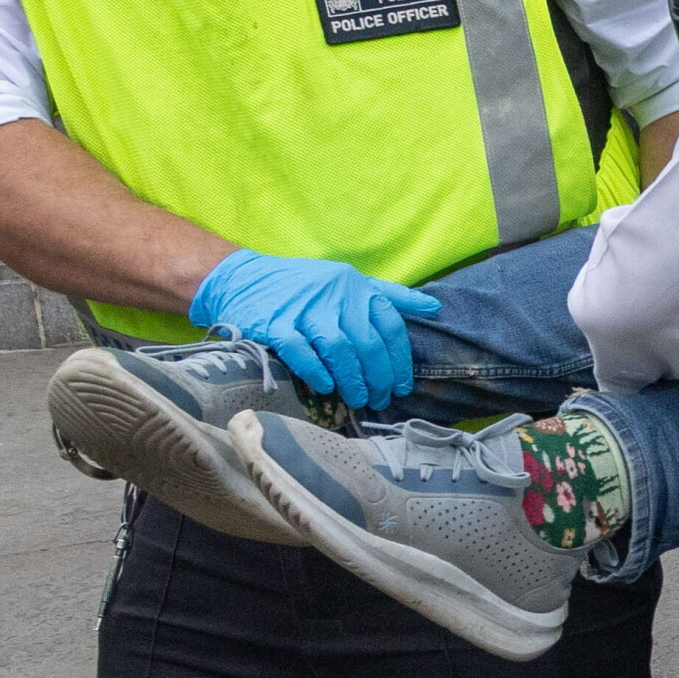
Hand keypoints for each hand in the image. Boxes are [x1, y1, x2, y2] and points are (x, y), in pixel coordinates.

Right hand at [190, 249, 443, 409]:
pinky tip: (326, 388)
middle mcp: (333, 295)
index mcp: (355, 286)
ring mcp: (303, 309)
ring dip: (352, 379)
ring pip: (338, 348)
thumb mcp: (350, 281)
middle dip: (378, 376)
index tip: (402, 385)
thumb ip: (390, 296)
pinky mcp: (274, 323)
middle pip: (366, 342)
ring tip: (358, 399)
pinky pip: (300, 351)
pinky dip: (316, 372)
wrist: (243, 278)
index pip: (389, 324)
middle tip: (380, 399)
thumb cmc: (304, 285)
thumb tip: (435, 308)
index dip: (399, 358)